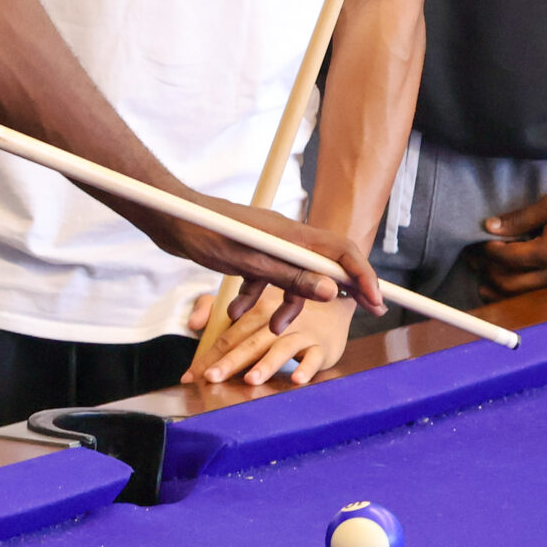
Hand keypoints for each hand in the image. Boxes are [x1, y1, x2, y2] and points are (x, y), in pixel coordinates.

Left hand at [132, 195, 384, 329]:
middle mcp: (285, 236)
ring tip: (270, 328)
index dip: (363, 276)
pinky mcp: (249, 251)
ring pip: (292, 277)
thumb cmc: (205, 233)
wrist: (168, 217)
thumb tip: (330, 291)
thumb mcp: (249, 263)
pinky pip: (265, 277)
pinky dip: (255, 297)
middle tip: (357, 314)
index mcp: (292, 235)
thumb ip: (290, 277)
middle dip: (334, 292)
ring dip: (285, 305)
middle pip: (323, 265)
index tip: (377, 301)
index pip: (341, 252)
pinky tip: (236, 312)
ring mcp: (267, 244)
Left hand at [183, 286, 354, 385]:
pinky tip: (297, 379)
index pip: (228, 336)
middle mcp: (277, 322)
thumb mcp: (250, 306)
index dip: (208, 356)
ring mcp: (301, 334)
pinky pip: (314, 358)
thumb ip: (216, 311)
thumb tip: (192, 325)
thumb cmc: (283, 311)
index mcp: (256, 312)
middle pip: (250, 344)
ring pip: (281, 350)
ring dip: (266, 365)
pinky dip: (307, 367)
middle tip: (211, 378)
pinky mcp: (322, 346)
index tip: (190, 376)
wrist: (331, 304)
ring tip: (251, 380)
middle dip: (229, 362)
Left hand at [475, 186, 546, 298]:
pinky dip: (520, 291)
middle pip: (511, 284)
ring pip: (525, 295)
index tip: (479, 243)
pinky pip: (539, 293)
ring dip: (501, 289)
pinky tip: (511, 284)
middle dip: (489, 274)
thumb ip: (519, 218)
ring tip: (484, 281)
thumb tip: (490, 226)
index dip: (489, 252)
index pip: (508, 259)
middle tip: (474, 262)